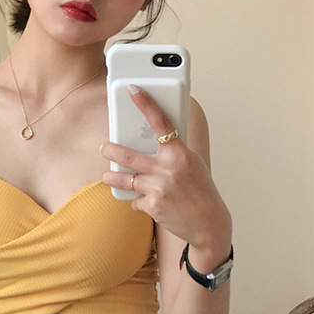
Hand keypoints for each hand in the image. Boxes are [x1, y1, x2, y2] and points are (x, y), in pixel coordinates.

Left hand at [100, 85, 230, 249]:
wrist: (208, 223)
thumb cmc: (201, 191)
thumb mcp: (192, 164)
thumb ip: (173, 152)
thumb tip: (152, 140)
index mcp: (180, 154)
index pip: (161, 122)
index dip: (146, 104)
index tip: (133, 90)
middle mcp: (167, 169)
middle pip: (128, 155)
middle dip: (112, 150)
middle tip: (105, 148)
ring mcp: (158, 188)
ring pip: (124, 179)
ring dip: (112, 177)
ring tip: (107, 176)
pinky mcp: (152, 206)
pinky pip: (135, 201)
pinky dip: (138, 201)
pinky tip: (147, 202)